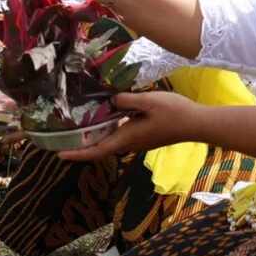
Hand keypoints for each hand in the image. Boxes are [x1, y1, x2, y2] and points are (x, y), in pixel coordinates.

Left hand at [56, 91, 201, 160]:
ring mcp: (137, 141)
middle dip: (81, 146)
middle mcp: (129, 143)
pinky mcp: (144, 136)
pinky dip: (107, 130)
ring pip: (110, 141)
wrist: (196, 123)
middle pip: (100, 148)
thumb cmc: (174, 113)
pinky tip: (106, 116)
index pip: (96, 150)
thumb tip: (110, 100)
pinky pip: (119, 135)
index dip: (77, 154)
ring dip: (94, 138)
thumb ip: (127, 100)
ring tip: (78, 126)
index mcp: (127, 137)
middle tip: (62, 139)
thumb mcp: (148, 101)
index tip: (59, 155)